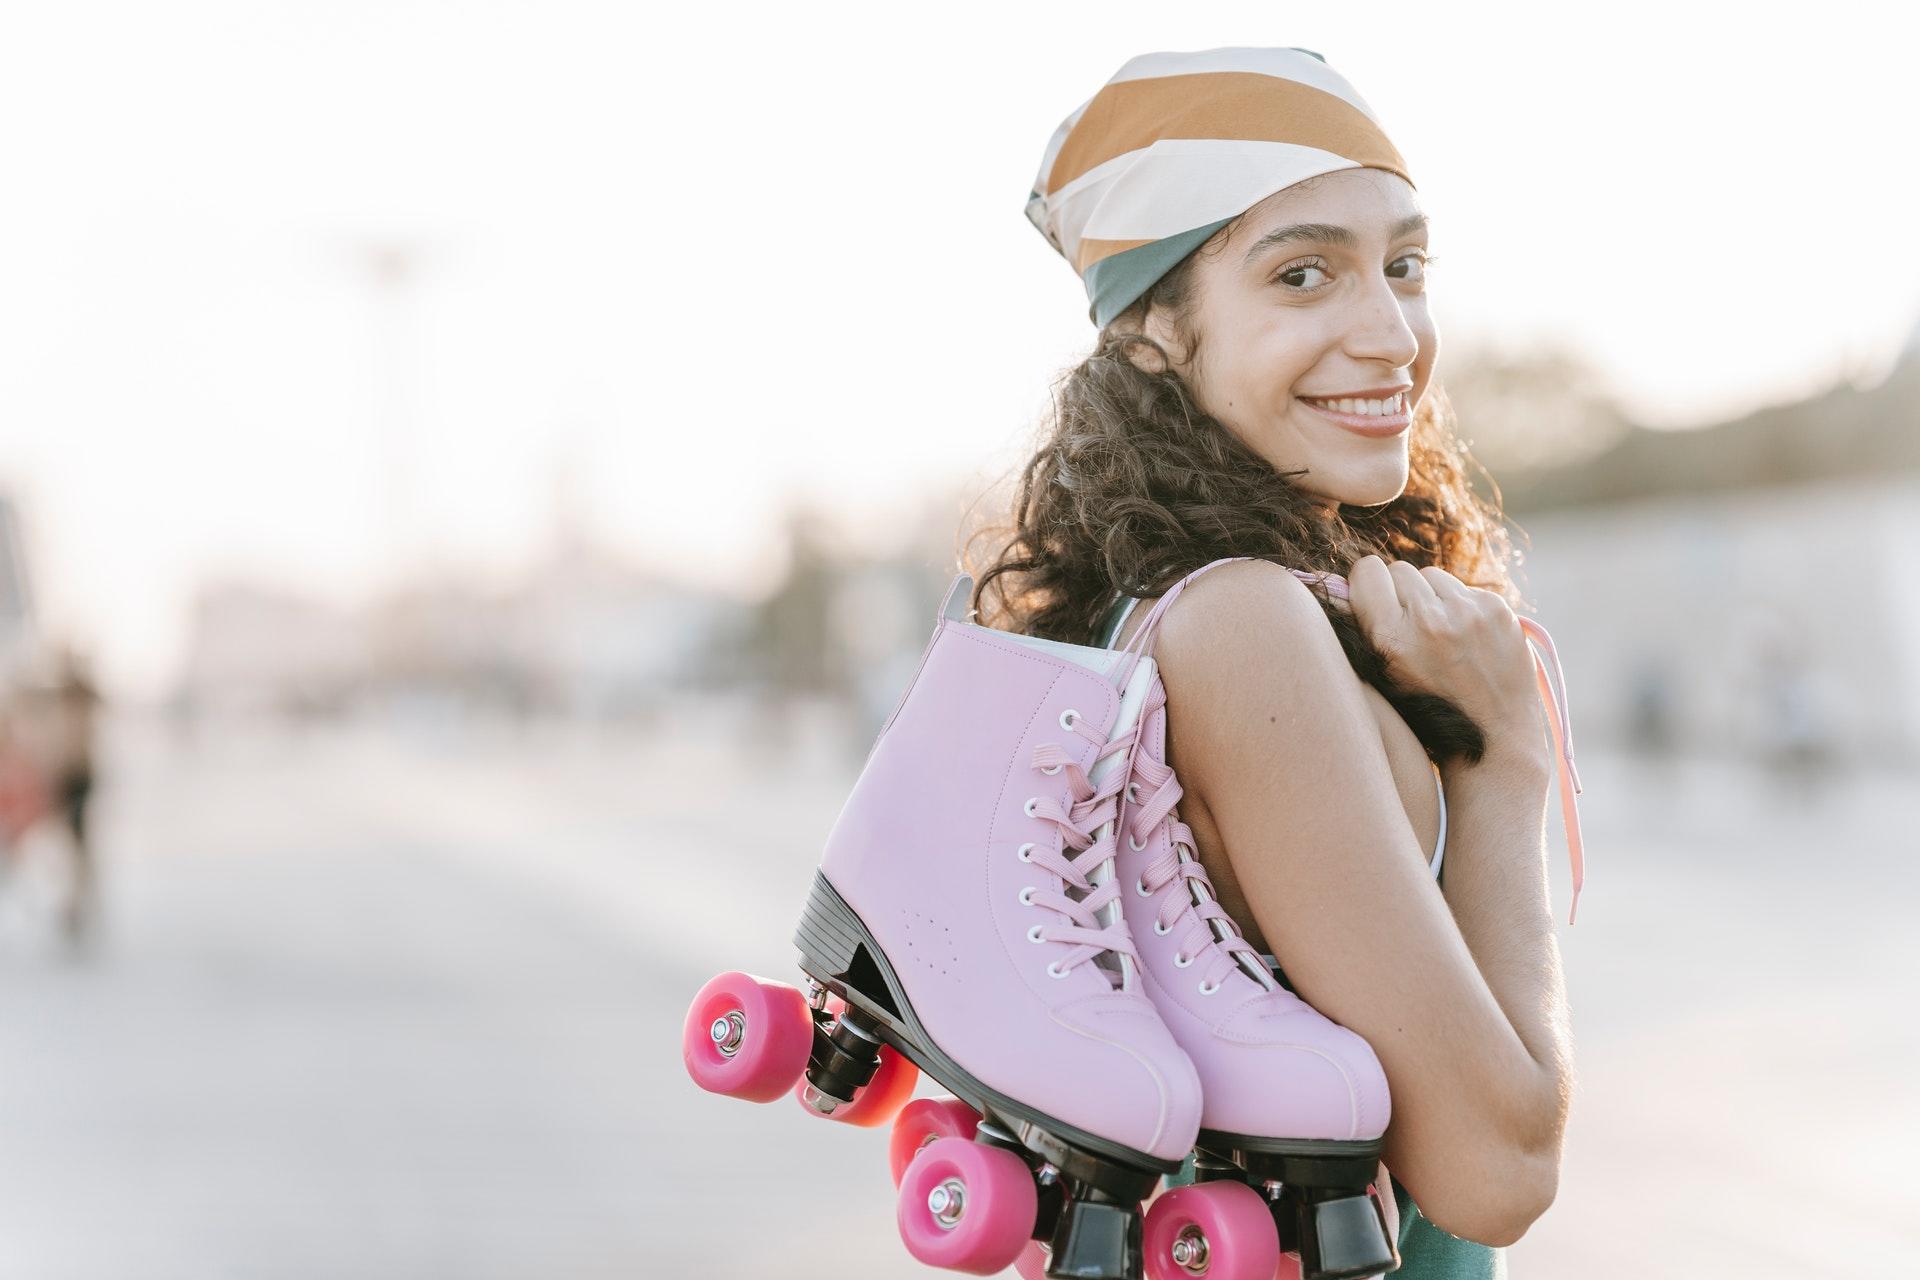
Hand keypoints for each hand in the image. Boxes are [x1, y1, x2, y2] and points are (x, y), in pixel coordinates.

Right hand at [1343, 556, 1548, 757]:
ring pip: (1431, 576)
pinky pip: (1464, 589)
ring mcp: (1468, 612)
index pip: (1367, 571)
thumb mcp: (1380, 679)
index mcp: (1391, 640)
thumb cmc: (1428, 716)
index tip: (1373, 601)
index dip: (1367, 585)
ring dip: (1430, 597)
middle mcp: (1429, 621)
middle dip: (1400, 593)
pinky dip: (1461, 607)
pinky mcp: (1496, 609)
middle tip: (1409, 626)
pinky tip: (1467, 639)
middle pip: (1399, 570)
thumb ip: (1360, 631)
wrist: (1494, 740)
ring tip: (1440, 635)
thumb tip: (1331, 581)